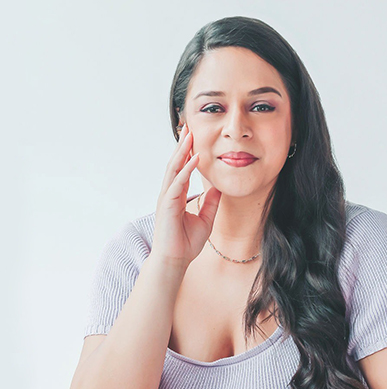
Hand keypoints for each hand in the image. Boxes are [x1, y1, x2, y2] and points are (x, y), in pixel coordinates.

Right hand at [151, 123, 221, 267]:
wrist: (175, 261)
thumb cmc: (186, 243)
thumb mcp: (206, 219)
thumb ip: (210, 203)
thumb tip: (218, 188)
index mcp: (177, 196)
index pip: (182, 169)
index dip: (187, 153)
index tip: (194, 138)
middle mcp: (170, 194)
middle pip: (175, 164)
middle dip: (182, 145)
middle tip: (189, 127)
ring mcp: (167, 198)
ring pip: (173, 169)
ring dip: (182, 151)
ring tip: (189, 135)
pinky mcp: (168, 205)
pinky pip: (177, 183)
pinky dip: (186, 170)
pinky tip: (193, 158)